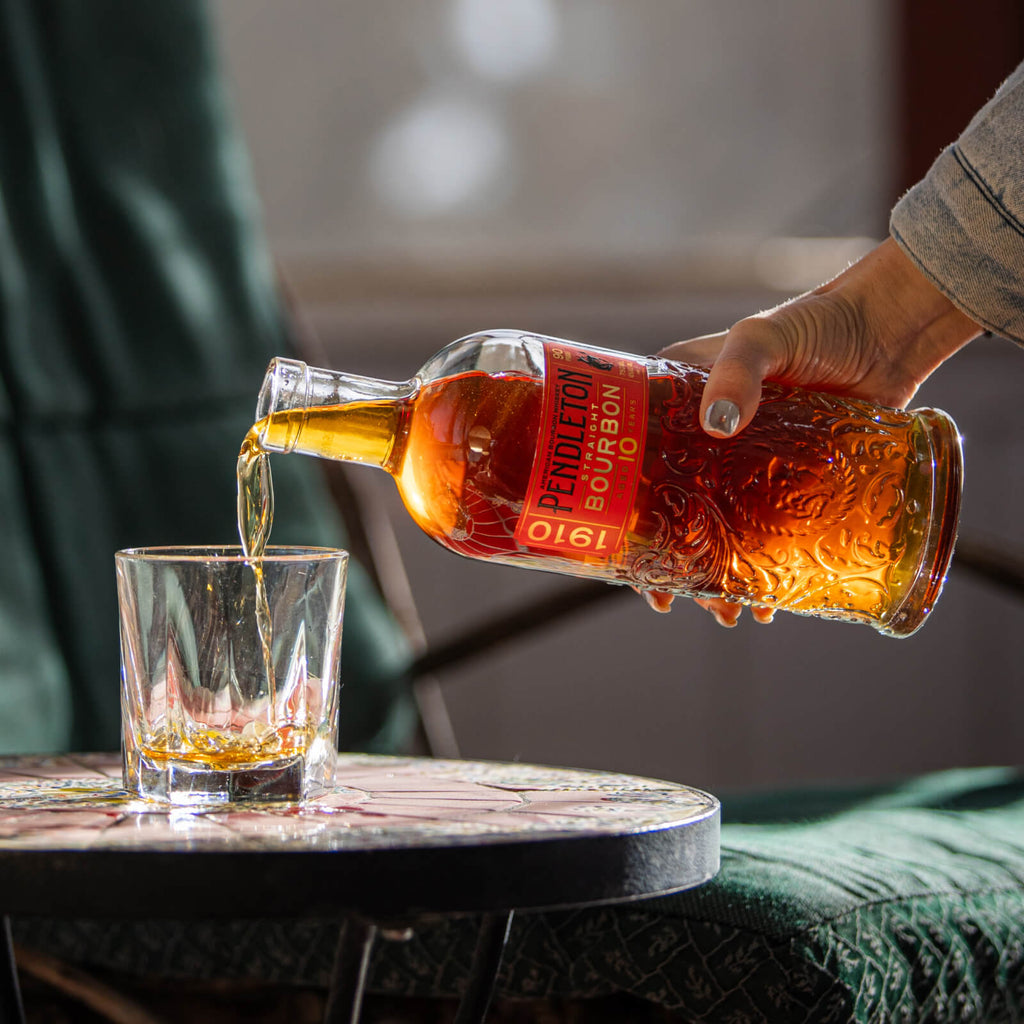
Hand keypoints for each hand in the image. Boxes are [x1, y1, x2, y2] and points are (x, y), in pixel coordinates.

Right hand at [645, 236, 981, 626]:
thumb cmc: (817, 324)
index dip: (627, 514)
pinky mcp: (788, 483)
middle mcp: (703, 440)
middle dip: (675, 561)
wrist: (887, 334)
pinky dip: (765, 570)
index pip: (637, 465)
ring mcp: (746, 466)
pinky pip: (767, 535)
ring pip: (719, 532)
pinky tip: (770, 600)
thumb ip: (738, 371)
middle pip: (674, 512)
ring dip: (718, 577)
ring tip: (729, 612)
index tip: (627, 556)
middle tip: (682, 599)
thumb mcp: (763, 337)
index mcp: (678, 403)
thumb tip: (719, 423)